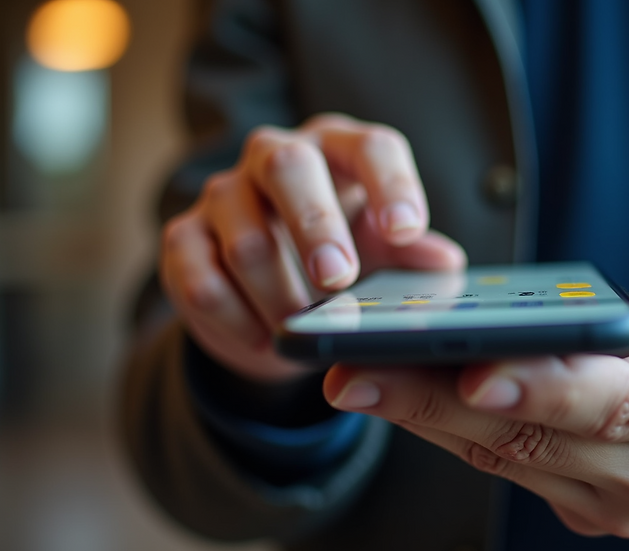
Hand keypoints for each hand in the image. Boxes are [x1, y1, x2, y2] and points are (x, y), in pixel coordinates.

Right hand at [160, 114, 465, 380]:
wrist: (272, 298)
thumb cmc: (343, 261)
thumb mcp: (383, 259)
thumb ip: (414, 259)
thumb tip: (445, 263)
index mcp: (338, 152)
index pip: (369, 146)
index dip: (390, 184)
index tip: (406, 230)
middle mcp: (276, 158)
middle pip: (287, 165)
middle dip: (314, 224)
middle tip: (337, 279)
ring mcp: (223, 195)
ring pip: (241, 232)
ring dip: (277, 292)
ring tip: (301, 330)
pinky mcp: (183, 238)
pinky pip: (198, 276)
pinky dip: (234, 317)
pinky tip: (261, 340)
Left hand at [322, 204, 628, 536]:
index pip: (614, 403)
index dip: (543, 389)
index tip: (470, 371)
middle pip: (533, 440)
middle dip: (439, 404)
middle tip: (358, 369)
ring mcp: (610, 501)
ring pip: (501, 459)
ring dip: (422, 418)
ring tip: (354, 374)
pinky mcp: (576, 505)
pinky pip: (496, 465)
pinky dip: (441, 428)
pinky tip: (391, 391)